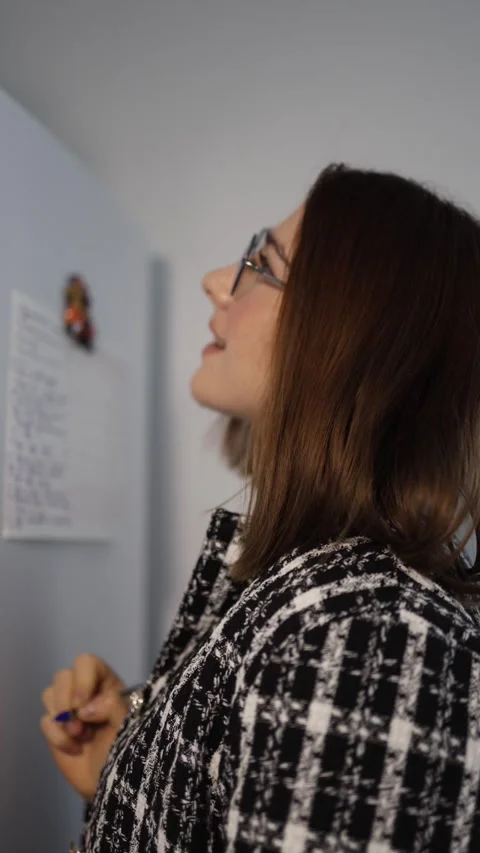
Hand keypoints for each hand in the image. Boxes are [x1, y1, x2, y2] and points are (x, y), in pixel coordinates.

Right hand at [41, 654, 127, 800]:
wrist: (110, 784)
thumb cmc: (126, 752)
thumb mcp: (128, 726)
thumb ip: (113, 707)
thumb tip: (87, 707)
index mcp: (107, 684)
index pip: (87, 662)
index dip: (82, 680)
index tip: (84, 705)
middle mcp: (86, 691)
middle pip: (62, 676)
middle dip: (67, 703)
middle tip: (81, 727)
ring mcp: (69, 709)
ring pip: (49, 694)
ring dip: (62, 720)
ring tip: (81, 737)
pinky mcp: (56, 727)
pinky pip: (45, 721)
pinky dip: (57, 737)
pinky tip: (74, 749)